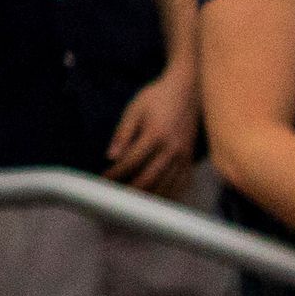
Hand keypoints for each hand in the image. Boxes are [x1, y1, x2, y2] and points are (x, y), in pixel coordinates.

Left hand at [106, 66, 200, 189]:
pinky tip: (158, 199)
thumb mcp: (134, 109)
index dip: (116, 174)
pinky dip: (169, 193)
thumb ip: (123, 134)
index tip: (103, 181)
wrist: (188, 90)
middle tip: (116, 200)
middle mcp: (171, 149)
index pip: (131, 162)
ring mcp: (183, 156)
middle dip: (130, 191)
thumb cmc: (157, 98)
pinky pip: (181, 182)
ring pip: (166, 185)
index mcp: (154, 136)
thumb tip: (111, 157)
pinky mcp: (191, 159)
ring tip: (133, 205)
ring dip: (149, 197)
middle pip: (149, 179)